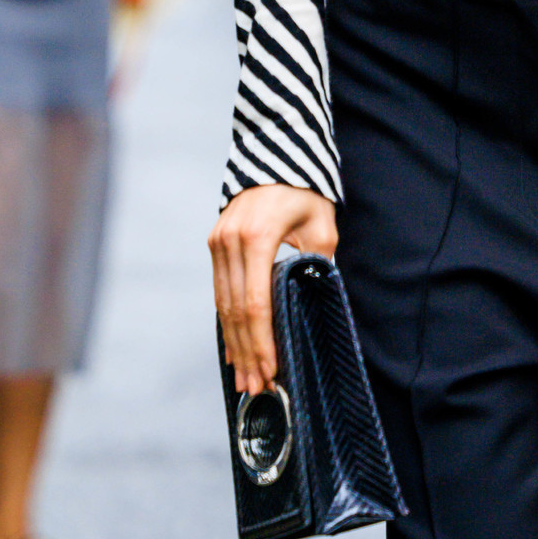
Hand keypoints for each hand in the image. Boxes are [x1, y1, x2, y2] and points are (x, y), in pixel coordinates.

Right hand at [210, 184, 338, 395]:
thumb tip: (316, 308)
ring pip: (223, 303)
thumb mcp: (321, 227)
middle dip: (247, 352)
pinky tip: (234, 346)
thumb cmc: (305, 191)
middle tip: (257, 388)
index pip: (256, 302)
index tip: (272, 370)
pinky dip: (227, 321)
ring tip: (245, 377)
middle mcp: (231, 240)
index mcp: (258, 236)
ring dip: (234, 343)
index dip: (262, 340)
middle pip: (236, 309)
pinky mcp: (215, 241)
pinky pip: (220, 289)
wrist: (277, 150)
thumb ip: (318, 268)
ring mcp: (219, 240)